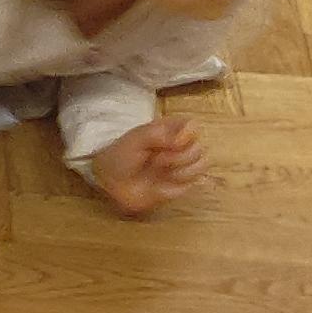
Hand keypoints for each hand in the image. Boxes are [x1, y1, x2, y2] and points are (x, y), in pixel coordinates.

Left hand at [88, 119, 207, 216]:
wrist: (110, 182)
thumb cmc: (121, 155)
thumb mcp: (136, 138)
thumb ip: (159, 134)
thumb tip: (180, 141)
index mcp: (169, 130)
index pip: (193, 126)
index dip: (188, 135)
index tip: (174, 143)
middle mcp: (179, 147)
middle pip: (200, 148)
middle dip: (180, 157)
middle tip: (156, 160)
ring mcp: (180, 166)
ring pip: (201, 166)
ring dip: (182, 171)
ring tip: (160, 173)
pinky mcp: (179, 186)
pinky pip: (192, 185)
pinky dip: (178, 186)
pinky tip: (161, 186)